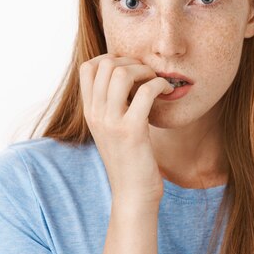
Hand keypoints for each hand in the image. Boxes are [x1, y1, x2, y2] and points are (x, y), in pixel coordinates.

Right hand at [79, 53, 173, 206]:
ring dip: (144, 70)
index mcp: (89, 112)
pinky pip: (145, 92)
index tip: (130, 69)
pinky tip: (166, 93)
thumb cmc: (129, 159)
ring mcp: (111, 122)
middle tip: (146, 75)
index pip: (87, 67)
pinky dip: (160, 85)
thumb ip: (111, 105)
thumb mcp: (111, 129)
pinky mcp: (131, 131)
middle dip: (131, 61)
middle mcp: (95, 114)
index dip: (111, 59)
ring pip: (122, 73)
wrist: (132, 194)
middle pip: (105, 64)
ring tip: (155, 82)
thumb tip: (127, 76)